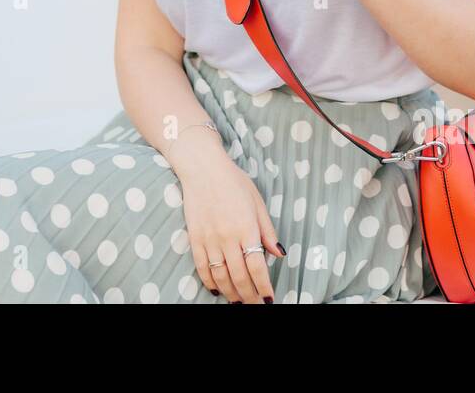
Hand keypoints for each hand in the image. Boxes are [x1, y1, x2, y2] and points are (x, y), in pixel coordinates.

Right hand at [181, 160, 283, 302]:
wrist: (202, 168)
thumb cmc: (234, 182)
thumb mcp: (257, 202)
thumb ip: (267, 230)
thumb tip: (279, 254)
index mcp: (247, 228)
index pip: (257, 267)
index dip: (264, 287)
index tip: (269, 299)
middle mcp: (228, 237)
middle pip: (240, 277)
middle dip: (250, 296)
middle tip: (256, 305)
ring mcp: (209, 239)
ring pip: (221, 277)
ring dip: (231, 293)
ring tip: (239, 302)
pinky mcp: (195, 238)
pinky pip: (202, 267)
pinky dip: (209, 282)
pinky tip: (217, 290)